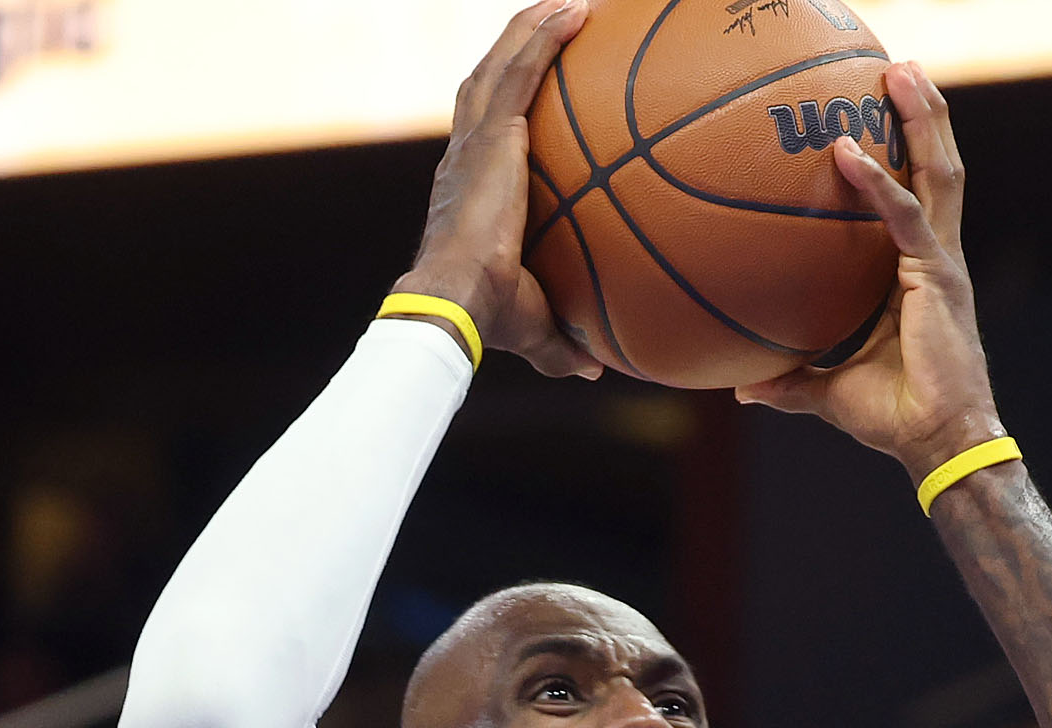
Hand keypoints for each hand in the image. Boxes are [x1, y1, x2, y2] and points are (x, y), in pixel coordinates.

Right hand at [397, 1, 603, 380]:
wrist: (456, 302)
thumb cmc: (488, 318)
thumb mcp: (537, 328)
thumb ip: (564, 343)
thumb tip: (596, 368)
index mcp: (469, 189)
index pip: (485, 132)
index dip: (504, 103)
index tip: (532, 87)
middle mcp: (465, 154)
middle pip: (487, 81)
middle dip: (517, 47)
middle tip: (554, 22)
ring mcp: (475, 139)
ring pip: (501, 62)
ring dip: (532, 25)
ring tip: (568, 2)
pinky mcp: (491, 134)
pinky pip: (520, 69)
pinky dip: (543, 34)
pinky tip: (575, 9)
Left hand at [734, 62, 1001, 483]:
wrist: (935, 443)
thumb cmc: (893, 417)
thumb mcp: (827, 391)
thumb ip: (789, 379)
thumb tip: (741, 388)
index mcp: (919, 271)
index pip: (916, 195)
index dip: (907, 152)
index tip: (879, 113)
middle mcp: (937, 255)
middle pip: (937, 166)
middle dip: (924, 113)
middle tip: (898, 67)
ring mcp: (942, 262)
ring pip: (938, 171)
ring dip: (921, 119)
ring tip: (900, 72)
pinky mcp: (938, 276)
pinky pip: (903, 217)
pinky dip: (876, 183)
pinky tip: (845, 152)